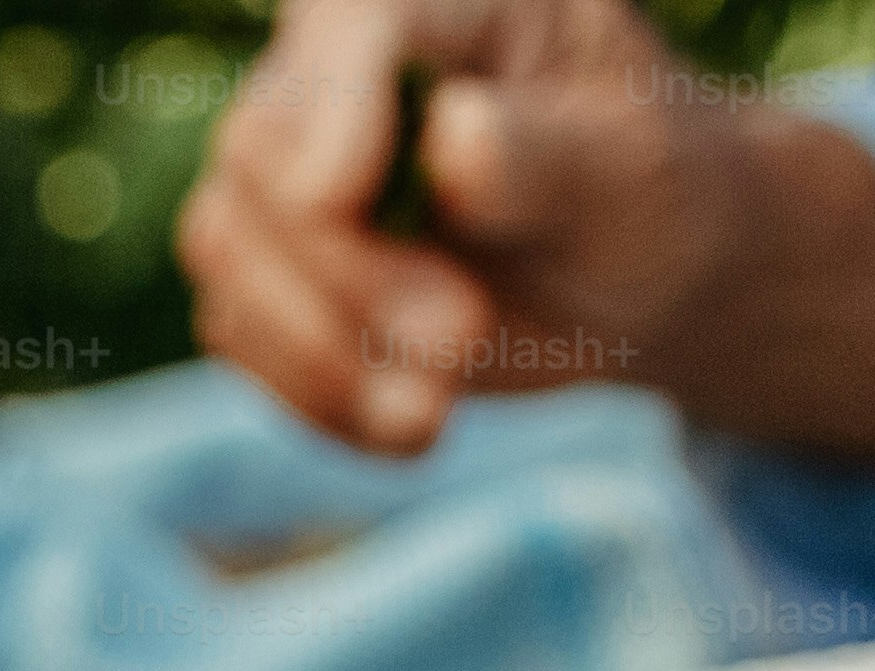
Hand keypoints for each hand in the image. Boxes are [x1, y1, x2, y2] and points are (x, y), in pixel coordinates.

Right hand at [179, 0, 874, 462]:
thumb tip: (453, 140)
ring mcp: (280, 174)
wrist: (629, 274)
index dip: (327, 110)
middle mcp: (330, 71)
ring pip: (229, 255)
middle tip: (461, 341)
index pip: (346, 27)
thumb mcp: (632, 168)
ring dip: (325, 352)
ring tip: (434, 410)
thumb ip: (544, 153)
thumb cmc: (644, 191)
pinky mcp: (263, 272)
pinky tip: (409, 424)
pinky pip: (241, 337)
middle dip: (346, 270)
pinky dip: (320, 398)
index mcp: (431, 3)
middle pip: (260, 159)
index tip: (337, 196)